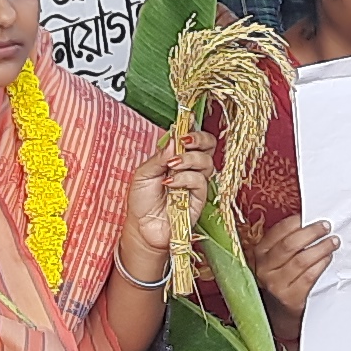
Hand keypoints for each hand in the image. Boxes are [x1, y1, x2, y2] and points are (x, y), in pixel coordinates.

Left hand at [127, 131, 216, 271]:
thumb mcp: (143, 173)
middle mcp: (190, 167)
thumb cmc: (142, 201)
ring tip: (171, 165)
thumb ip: (159, 156)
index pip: (191, 137)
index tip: (185, 122)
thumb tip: (174, 139)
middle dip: (198, 139)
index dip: (192, 128)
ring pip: (206, 161)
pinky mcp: (199, 199)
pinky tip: (170, 183)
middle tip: (184, 141)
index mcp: (176, 157)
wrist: (142, 228)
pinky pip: (200, 182)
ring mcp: (196, 183)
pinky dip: (185, 178)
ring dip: (189, 159)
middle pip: (208, 145)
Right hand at [244, 215, 337, 317]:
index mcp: (259, 254)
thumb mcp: (276, 262)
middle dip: (311, 232)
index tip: (312, 216)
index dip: (296, 221)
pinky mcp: (291, 298)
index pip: (278, 231)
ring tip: (333, 242)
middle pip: (290, 245)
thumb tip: (310, 222)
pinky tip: (328, 258)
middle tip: (326, 227)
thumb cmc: (281, 281)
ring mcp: (277, 285)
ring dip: (321, 248)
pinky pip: (309, 276)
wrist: (278, 316)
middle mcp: (265, 269)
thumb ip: (287, 244)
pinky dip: (321, 265)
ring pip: (301, 260)